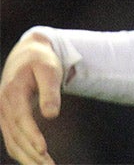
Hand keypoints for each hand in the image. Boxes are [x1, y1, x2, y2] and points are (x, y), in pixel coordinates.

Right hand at [0, 33, 61, 164]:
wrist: (25, 55)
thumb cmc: (41, 60)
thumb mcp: (49, 69)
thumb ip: (50, 91)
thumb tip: (52, 115)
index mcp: (13, 92)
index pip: (21, 119)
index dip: (32, 136)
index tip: (43, 150)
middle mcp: (4, 106)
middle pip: (16, 136)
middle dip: (32, 154)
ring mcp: (3, 115)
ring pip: (12, 142)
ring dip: (28, 158)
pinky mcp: (7, 120)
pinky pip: (12, 141)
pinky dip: (23, 153)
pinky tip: (36, 161)